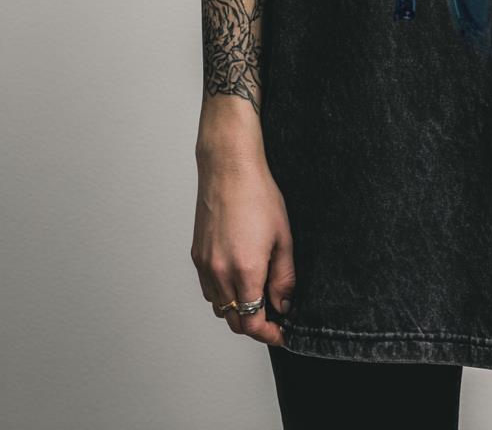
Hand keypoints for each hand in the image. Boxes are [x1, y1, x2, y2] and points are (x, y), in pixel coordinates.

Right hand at [191, 150, 295, 346]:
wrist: (229, 169)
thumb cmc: (258, 196)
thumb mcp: (283, 237)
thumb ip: (284, 277)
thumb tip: (284, 304)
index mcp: (245, 270)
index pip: (252, 322)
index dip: (268, 334)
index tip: (281, 333)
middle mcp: (220, 273)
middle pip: (234, 321)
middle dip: (255, 326)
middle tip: (274, 318)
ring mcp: (205, 266)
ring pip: (219, 307)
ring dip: (238, 311)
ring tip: (258, 296)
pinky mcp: (196, 256)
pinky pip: (208, 289)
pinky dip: (223, 295)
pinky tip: (238, 280)